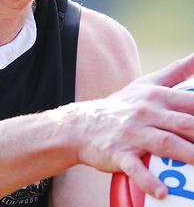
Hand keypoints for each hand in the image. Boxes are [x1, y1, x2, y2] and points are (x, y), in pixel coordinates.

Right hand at [75, 53, 193, 198]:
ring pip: (165, 143)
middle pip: (184, 124)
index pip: (191, 103)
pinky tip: (163, 192)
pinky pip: (134, 167)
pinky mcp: (118, 152)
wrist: (81, 125)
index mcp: (155, 96)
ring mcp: (131, 133)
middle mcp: (145, 112)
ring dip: (188, 155)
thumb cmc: (120, 106)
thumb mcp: (145, 84)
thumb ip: (175, 73)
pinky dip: (148, 180)